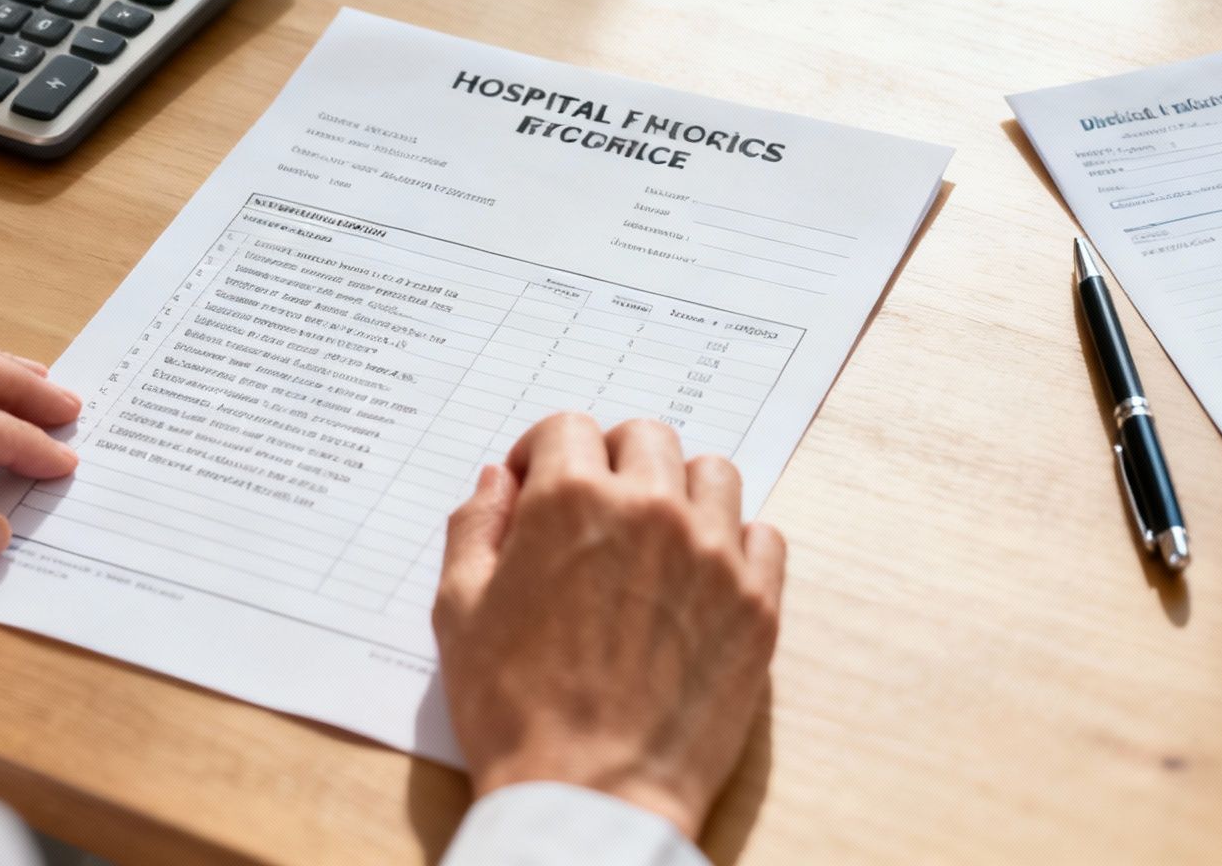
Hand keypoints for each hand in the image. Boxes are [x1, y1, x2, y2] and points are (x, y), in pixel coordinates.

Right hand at [432, 414, 785, 836]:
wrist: (589, 794)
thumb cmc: (513, 708)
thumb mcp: (458, 609)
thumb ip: (476, 526)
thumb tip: (501, 480)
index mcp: (572, 501)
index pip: (568, 427)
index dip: (543, 453)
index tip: (536, 486)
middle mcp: (651, 510)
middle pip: (645, 437)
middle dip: (611, 458)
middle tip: (593, 507)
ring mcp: (713, 555)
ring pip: (713, 473)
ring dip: (679, 488)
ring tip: (654, 535)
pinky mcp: (756, 604)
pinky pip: (764, 535)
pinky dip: (734, 541)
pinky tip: (699, 575)